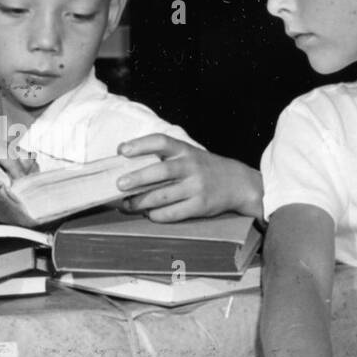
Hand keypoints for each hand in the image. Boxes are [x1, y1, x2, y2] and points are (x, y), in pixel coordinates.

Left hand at [116, 135, 263, 220]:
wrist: (237, 183)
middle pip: (161, 171)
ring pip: (163, 196)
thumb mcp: (188, 155)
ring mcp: (196, 187)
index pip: (161, 141)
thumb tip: (127, 166)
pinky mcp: (200, 205)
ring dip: (142, 202)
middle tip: (119, 184)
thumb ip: (164, 157)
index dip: (140, 144)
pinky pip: (174, 213)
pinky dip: (158, 215)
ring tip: (127, 205)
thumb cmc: (203, 168)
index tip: (122, 150)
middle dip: (138, 178)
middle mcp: (191, 166)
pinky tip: (149, 214)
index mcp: (185, 150)